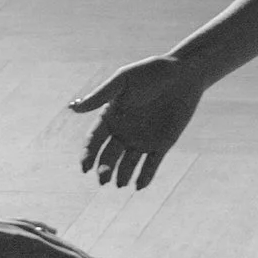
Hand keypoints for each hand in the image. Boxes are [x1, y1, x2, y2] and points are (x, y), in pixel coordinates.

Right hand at [73, 55, 202, 191]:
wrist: (183, 73)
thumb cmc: (150, 71)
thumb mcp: (123, 81)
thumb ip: (100, 95)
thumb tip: (73, 108)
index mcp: (111, 116)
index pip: (94, 140)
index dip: (88, 154)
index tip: (85, 167)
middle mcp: (124, 131)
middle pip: (109, 156)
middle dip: (104, 168)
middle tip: (103, 179)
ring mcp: (142, 139)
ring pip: (128, 164)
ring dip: (123, 175)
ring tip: (120, 183)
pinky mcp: (162, 144)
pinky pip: (151, 165)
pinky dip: (145, 176)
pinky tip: (139, 186)